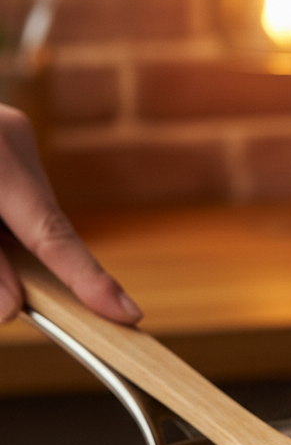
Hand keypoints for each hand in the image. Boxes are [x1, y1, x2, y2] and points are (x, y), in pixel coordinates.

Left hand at [0, 103, 140, 323]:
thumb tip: (9, 308)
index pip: (52, 234)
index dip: (88, 280)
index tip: (125, 313)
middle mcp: (11, 136)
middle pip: (39, 224)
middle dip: (26, 263)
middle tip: (14, 299)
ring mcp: (7, 131)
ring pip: (24, 211)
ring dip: (6, 242)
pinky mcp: (0, 134)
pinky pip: (12, 195)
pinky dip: (0, 223)